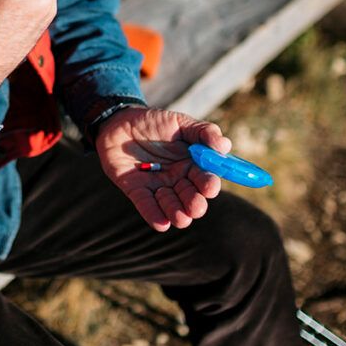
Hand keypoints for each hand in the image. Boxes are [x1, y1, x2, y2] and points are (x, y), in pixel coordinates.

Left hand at [95, 106, 230, 231]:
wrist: (120, 121)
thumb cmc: (154, 122)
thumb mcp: (181, 122)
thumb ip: (204, 132)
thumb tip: (225, 145)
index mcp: (193, 166)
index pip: (206, 181)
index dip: (209, 185)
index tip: (210, 187)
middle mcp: (178, 180)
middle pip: (192, 199)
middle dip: (195, 205)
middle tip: (195, 206)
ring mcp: (157, 187)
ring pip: (172, 208)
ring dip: (177, 213)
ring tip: (180, 217)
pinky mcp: (137, 190)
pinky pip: (146, 206)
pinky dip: (154, 215)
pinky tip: (161, 223)